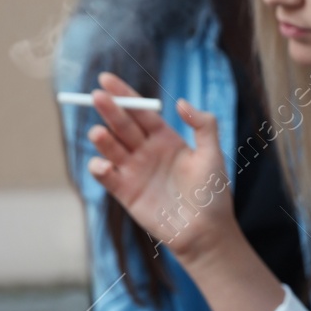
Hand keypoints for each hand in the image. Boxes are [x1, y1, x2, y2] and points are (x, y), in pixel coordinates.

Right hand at [84, 71, 233, 261]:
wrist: (205, 232)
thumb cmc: (212, 193)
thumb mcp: (213, 154)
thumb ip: (203, 125)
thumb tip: (181, 102)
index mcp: (166, 138)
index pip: (140, 112)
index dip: (124, 94)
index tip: (106, 78)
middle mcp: (147, 151)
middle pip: (122, 125)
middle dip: (109, 110)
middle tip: (97, 96)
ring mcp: (134, 170)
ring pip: (111, 147)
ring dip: (102, 138)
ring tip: (99, 133)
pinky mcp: (125, 192)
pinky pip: (106, 175)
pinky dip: (99, 167)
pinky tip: (104, 164)